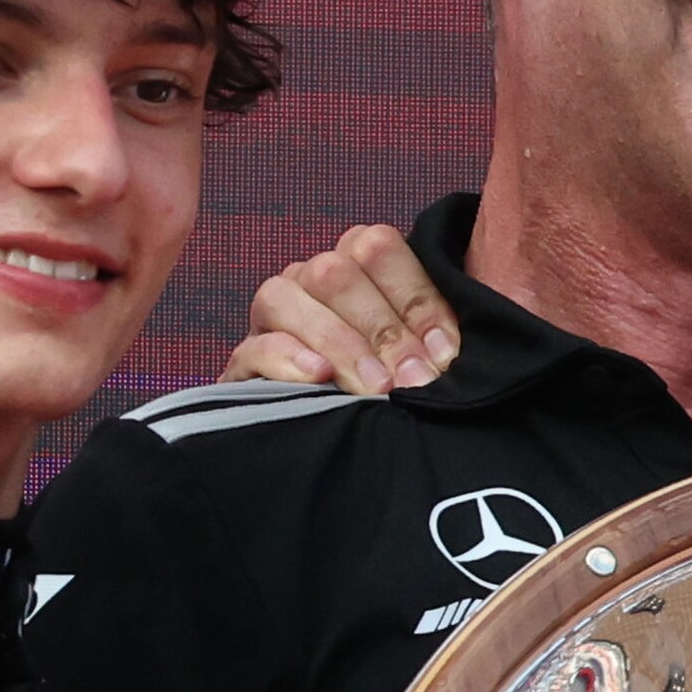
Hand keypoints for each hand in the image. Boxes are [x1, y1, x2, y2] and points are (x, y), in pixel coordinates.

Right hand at [232, 223, 461, 394]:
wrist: (335, 444)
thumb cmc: (392, 383)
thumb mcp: (420, 355)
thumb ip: (433, 341)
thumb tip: (448, 352)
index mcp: (354, 263)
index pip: (377, 247)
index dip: (415, 297)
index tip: (444, 351)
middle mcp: (308, 279)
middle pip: (332, 272)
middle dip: (380, 329)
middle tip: (413, 379)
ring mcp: (271, 316)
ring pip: (283, 297)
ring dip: (337, 342)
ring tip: (374, 386)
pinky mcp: (244, 360)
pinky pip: (252, 346)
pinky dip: (286, 358)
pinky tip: (320, 377)